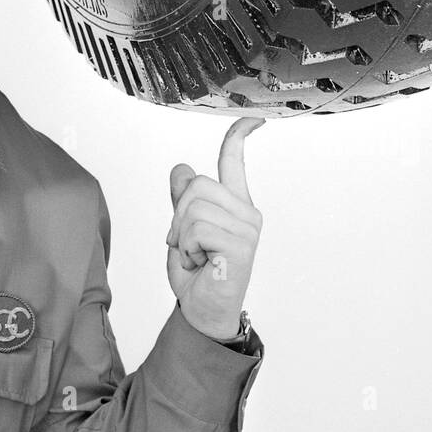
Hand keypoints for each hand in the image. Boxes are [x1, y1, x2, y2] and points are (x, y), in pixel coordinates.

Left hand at [166, 116, 264, 340]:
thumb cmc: (196, 273)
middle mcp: (247, 212)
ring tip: (194, 256)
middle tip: (184, 244)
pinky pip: (197, 229)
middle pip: (197, 185)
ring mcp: (247, 228)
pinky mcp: (241, 245)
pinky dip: (187, 248)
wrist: (203, 311)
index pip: (234, 162)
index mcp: (234, 205)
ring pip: (194, 208)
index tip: (253, 120)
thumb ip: (182, 201)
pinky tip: (200, 264)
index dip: (239, 136)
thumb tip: (181, 169)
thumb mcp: (182, 231)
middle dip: (178, 214)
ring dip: (181, 236)